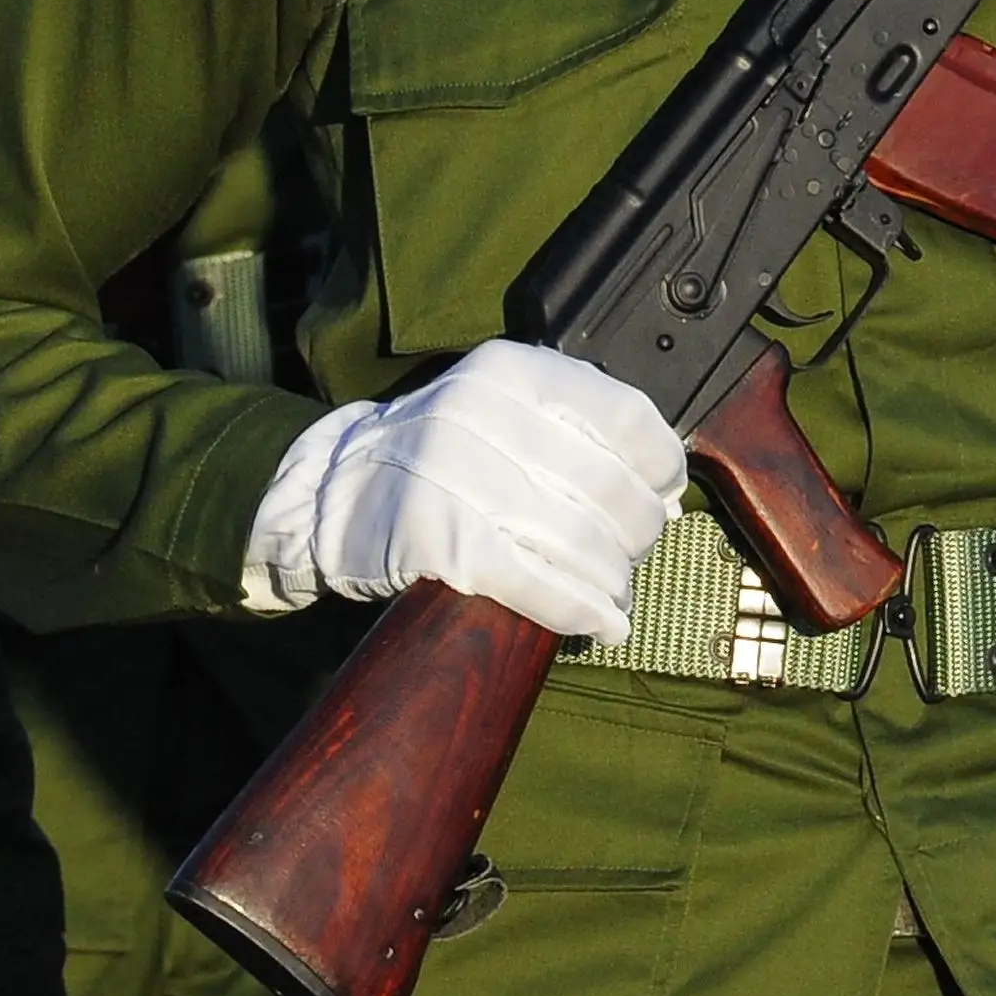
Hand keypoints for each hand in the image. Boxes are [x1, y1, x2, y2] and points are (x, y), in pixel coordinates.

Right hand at [241, 338, 685, 640]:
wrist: (329, 492)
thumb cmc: (433, 457)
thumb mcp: (496, 411)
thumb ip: (571, 430)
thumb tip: (663, 492)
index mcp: (511, 372)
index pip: (623, 415)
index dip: (661, 465)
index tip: (666, 496)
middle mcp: (484, 412)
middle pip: (607, 487)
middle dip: (636, 535)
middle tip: (632, 557)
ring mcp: (454, 474)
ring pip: (577, 539)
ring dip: (611, 582)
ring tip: (615, 598)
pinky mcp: (435, 537)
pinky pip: (532, 581)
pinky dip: (577, 609)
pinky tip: (598, 623)